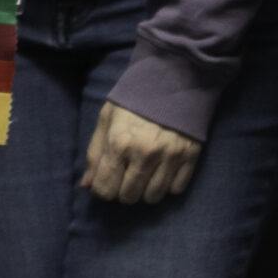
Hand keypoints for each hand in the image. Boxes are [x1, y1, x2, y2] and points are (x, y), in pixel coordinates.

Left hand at [80, 101, 202, 202]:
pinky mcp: (190, 158)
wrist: (173, 79)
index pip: (105, 190)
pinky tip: (163, 169)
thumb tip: (87, 185)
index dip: (103, 189)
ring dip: (145, 190)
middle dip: (123, 190)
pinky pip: (176, 189)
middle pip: (129, 197)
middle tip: (126, 174)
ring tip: (144, 172)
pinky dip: (168, 184)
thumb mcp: (107, 119)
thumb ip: (95, 153)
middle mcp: (144, 155)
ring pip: (153, 197)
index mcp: (119, 144)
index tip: (107, 180)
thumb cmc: (134, 100)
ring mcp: (169, 158)